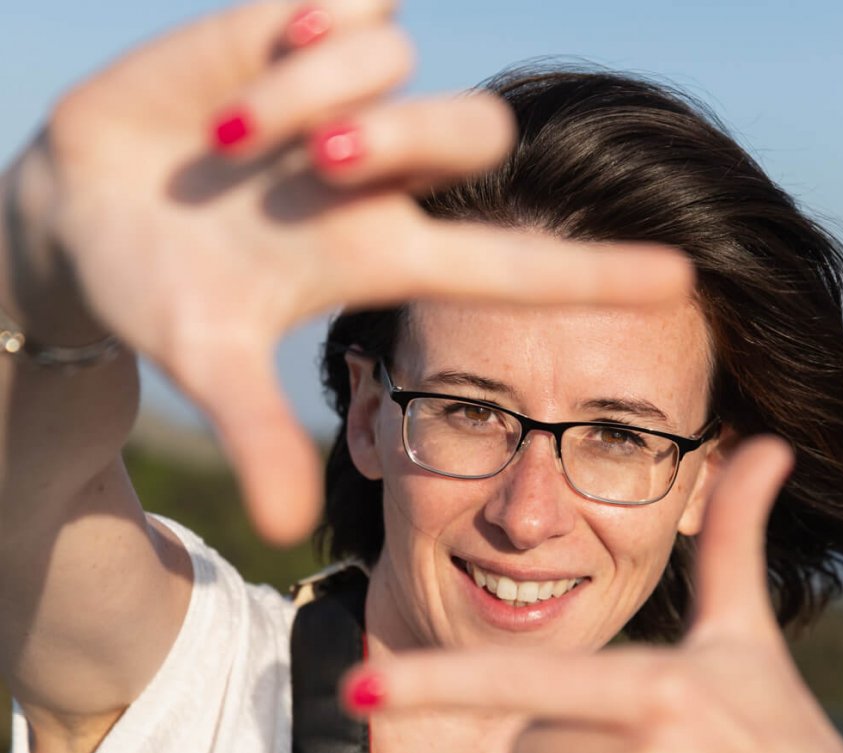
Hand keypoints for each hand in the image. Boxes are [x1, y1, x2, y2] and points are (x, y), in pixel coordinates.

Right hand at [10, 0, 689, 541]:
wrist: (79, 209)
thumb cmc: (154, 292)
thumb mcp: (206, 361)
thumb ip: (255, 435)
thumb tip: (290, 530)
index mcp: (380, 256)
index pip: (514, 265)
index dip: (593, 276)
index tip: (683, 281)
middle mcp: (383, 178)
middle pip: (475, 135)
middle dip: (394, 145)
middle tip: (308, 170)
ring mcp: (346, 100)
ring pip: (396, 68)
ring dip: (308, 102)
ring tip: (231, 141)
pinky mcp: (298, 27)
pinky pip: (347, 8)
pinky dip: (300, 38)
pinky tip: (252, 72)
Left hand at [342, 438, 842, 752]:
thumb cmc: (776, 730)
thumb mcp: (747, 640)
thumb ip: (732, 541)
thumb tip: (767, 444)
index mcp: (662, 692)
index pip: (522, 684)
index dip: (435, 684)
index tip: (358, 687)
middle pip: (525, 751)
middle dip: (564, 746)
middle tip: (640, 751)